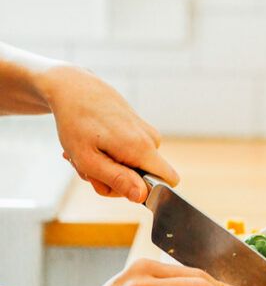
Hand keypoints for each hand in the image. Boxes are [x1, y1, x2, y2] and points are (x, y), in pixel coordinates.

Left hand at [37, 65, 177, 201]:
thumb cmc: (76, 123)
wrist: (75, 88)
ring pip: (134, 167)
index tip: (117, 185)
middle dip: (115, 181)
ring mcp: (146, 132)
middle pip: (143, 179)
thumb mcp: (88, 160)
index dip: (147, 193)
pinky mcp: (139, 128)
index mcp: (142, 149)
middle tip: (88, 167)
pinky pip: (130, 154)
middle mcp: (151, 139)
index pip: (170, 181)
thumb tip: (143, 197)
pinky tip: (92, 144)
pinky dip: (109, 155)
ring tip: (87, 152)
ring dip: (108, 167)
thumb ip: (117, 180)